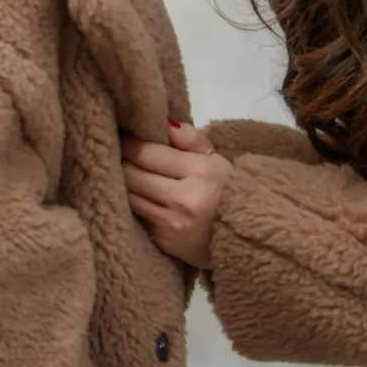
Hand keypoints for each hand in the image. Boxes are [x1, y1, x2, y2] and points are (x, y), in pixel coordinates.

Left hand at [121, 120, 233, 268]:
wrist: (246, 236)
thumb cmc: (228, 190)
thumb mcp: (216, 159)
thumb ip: (190, 139)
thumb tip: (164, 124)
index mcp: (199, 172)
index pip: (146, 153)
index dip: (129, 143)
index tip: (124, 137)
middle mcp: (182, 199)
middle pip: (131, 175)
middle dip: (122, 162)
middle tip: (120, 154)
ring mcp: (171, 224)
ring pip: (129, 196)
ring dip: (124, 183)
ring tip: (125, 172)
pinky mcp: (163, 243)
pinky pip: (138, 216)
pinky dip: (134, 204)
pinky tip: (138, 195)